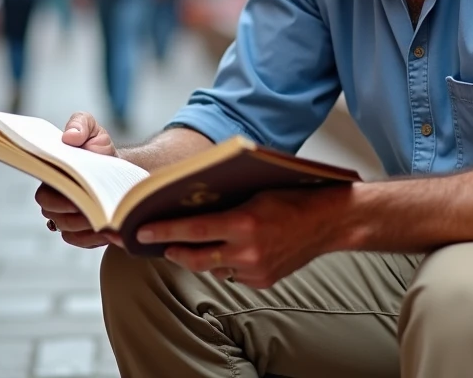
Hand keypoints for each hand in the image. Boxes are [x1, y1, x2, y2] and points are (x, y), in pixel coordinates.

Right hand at [34, 112, 119, 248]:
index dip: (57, 194)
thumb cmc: (99, 149)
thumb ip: (80, 124)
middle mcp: (52, 200)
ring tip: (107, 216)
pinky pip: (80, 241)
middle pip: (54, 213)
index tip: (76, 190)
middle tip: (96, 205)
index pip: (44, 191)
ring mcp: (64, 218)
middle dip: (74, 211)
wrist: (117, 170)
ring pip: (67, 229)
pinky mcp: (79, 233)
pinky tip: (111, 228)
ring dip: (87, 224)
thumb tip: (69, 137)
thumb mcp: (92, 129)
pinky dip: (94, 238)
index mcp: (49, 175)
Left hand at [135, 186, 349, 288]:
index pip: (193, 230)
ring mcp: (256, 270)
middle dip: (172, 250)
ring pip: (212, 268)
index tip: (142, 232)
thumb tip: (189, 207)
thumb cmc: (292, 196)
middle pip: (195, 258)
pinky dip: (224, 262)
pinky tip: (227, 249)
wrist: (330, 221)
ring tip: (184, 245)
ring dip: (197, 256)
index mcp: (245, 222)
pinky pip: (231, 274)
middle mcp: (248, 251)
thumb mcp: (255, 190)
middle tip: (156, 243)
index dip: (164, 231)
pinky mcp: (262, 282)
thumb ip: (225, 202)